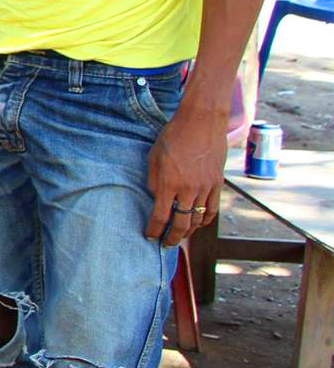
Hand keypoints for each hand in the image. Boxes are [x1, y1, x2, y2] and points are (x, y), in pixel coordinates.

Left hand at [146, 99, 226, 248]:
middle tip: (166, 244)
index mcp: (169, 183)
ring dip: (189, 231)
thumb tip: (156, 200)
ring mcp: (205, 188)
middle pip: (181, 224)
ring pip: (198, 220)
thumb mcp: (154, 158)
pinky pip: (212, 209)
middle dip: (172, 238)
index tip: (149, 236)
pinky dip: (205, 221)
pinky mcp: (217, 184)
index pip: (160, 216)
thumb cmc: (172, 137)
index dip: (154, 230)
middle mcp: (188, 189)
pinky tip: (198, 224)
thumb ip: (153, 181)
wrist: (200, 123)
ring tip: (181, 236)